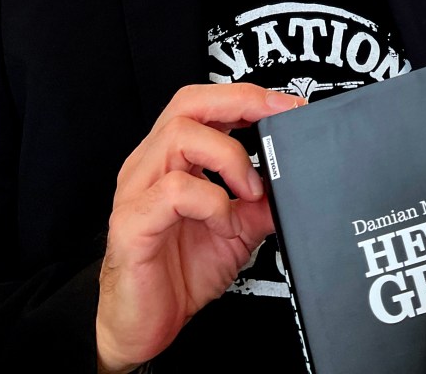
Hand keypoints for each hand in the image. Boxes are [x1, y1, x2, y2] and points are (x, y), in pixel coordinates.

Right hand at [95, 83, 302, 372]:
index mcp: (171, 158)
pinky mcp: (131, 223)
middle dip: (240, 103)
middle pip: (188, 103)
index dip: (247, 97)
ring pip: (179, 136)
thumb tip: (293, 181)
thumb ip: (260, 203)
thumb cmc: (179, 272)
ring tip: (250, 191)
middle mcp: (150, 164)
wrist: (142, 327)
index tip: (288, 106)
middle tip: (278, 120)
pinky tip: (222, 222)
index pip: (204, 103)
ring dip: (229, 157)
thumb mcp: (235, 230)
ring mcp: (136, 190)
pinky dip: (210, 200)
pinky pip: (173, 191)